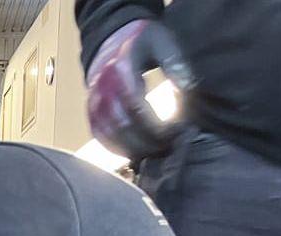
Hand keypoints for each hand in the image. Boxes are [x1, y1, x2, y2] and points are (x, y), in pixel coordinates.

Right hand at [85, 19, 195, 161]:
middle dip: (149, 141)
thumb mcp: (163, 42)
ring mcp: (94, 103)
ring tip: (159, 151)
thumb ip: (176, 64)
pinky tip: (141, 151)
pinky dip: (121, 149)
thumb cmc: (142, 42)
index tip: (178, 130)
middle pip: (123, 125)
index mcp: (120, 69)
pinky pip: (102, 138)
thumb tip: (188, 91)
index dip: (157, 124)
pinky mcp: (92, 114)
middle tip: (172, 145)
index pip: (136, 106)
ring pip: (112, 136)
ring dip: (136, 149)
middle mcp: (102, 88)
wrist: (111, 40)